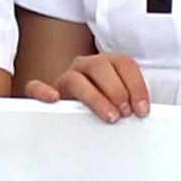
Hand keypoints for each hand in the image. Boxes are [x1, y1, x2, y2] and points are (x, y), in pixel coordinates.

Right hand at [22, 51, 153, 122]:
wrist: (75, 117)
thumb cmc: (103, 109)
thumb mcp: (122, 103)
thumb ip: (131, 103)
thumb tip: (144, 114)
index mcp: (107, 63)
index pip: (124, 64)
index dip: (136, 86)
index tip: (141, 109)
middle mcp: (86, 66)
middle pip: (101, 66)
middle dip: (117, 91)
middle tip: (125, 113)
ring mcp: (65, 77)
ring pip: (75, 77)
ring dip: (94, 97)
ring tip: (108, 115)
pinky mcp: (46, 91)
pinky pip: (36, 86)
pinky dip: (43, 91)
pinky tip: (55, 100)